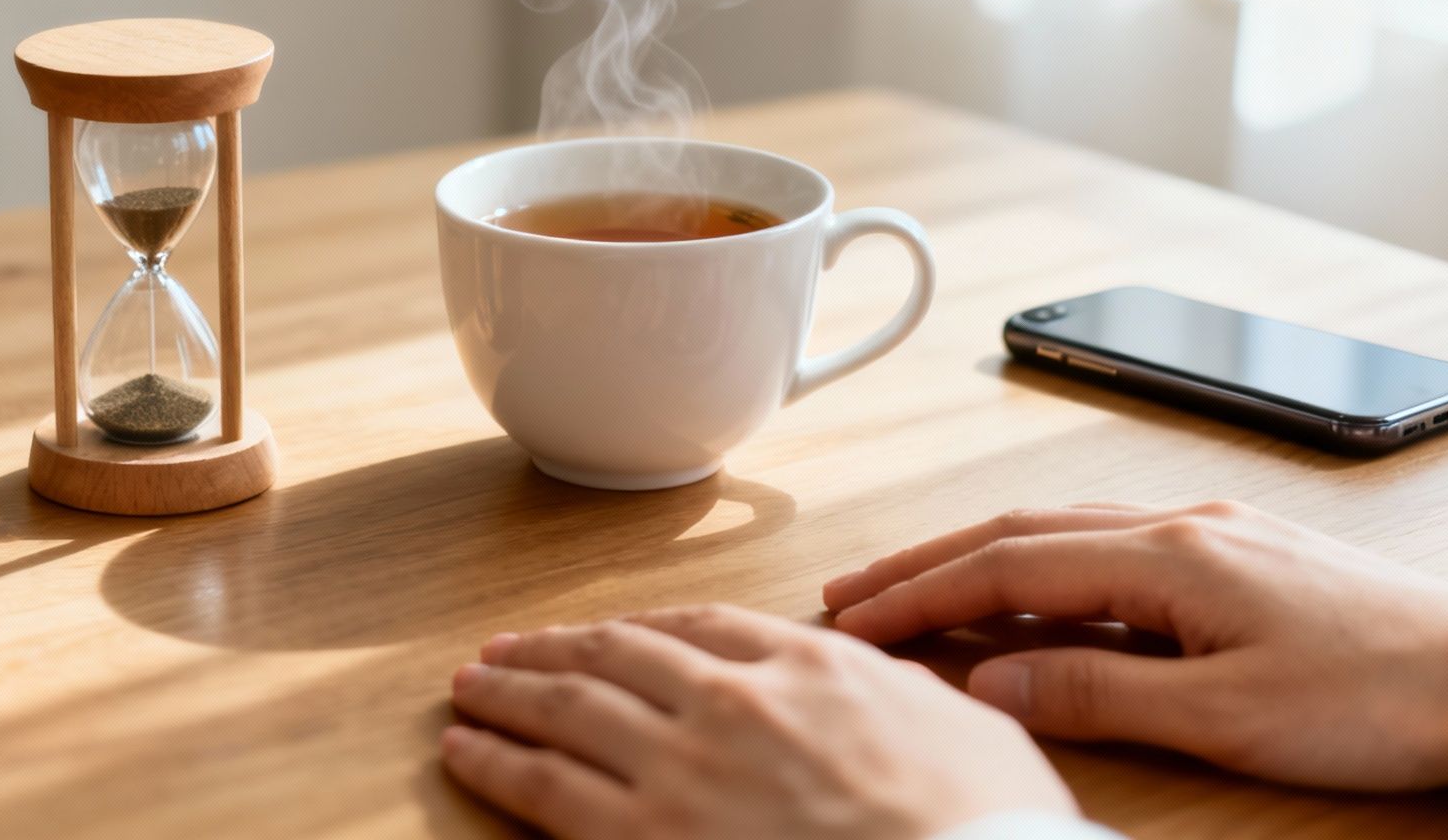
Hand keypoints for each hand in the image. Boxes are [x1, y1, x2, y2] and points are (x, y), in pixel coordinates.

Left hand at [440, 604, 1074, 839]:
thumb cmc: (981, 828)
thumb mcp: (963, 729)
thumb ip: (898, 691)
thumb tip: (880, 678)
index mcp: (807, 666)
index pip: (696, 629)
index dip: (634, 632)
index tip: (604, 636)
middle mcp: (731, 703)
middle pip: (613, 658)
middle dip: (550, 654)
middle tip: (505, 652)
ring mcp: (683, 770)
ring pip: (566, 712)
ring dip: (506, 695)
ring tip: (469, 688)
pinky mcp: (647, 837)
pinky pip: (547, 788)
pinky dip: (496, 762)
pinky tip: (466, 751)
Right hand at [824, 501, 1447, 789]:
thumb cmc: (1381, 698)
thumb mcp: (1224, 717)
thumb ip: (1095, 692)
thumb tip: (987, 682)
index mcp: (1166, 555)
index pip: (1004, 568)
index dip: (917, 597)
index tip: (851, 625)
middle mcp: (1178, 525)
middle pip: (1016, 532)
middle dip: (923, 563)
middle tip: (848, 593)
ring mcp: (1211, 533)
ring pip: (1060, 533)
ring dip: (976, 559)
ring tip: (915, 591)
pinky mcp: (1238, 555)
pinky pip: (1106, 547)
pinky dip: (1040, 567)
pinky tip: (1030, 595)